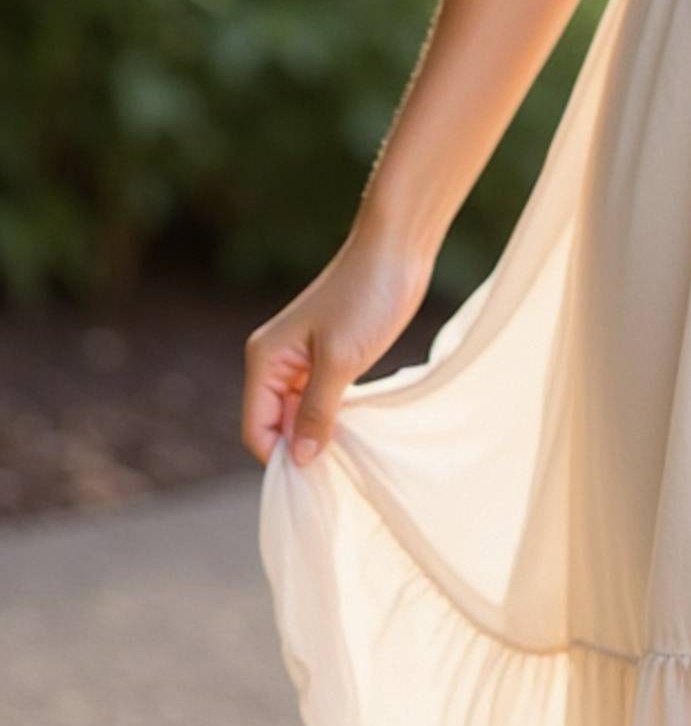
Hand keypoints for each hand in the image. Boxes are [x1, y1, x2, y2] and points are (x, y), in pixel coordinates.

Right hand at [241, 221, 435, 469]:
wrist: (397, 250)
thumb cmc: (366, 297)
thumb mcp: (341, 361)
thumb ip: (316, 411)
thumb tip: (300, 460)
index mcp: (265, 360)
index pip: (257, 429)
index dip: (282, 456)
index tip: (317, 475)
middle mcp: (275, 361)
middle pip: (276, 425)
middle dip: (301, 446)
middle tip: (339, 462)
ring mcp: (302, 359)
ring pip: (299, 414)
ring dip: (320, 431)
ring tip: (350, 445)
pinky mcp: (328, 356)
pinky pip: (319, 399)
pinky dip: (333, 415)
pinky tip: (356, 424)